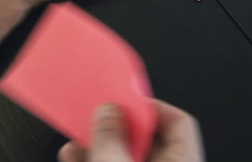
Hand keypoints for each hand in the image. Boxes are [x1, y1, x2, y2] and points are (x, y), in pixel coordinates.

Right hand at [58, 101, 203, 161]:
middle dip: (114, 126)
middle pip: (145, 140)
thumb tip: (108, 112)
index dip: (149, 105)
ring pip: (123, 158)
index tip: (122, 97)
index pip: (179, 122)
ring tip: (75, 140)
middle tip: (94, 115)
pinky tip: (73, 157)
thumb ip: (113, 140)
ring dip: (97, 146)